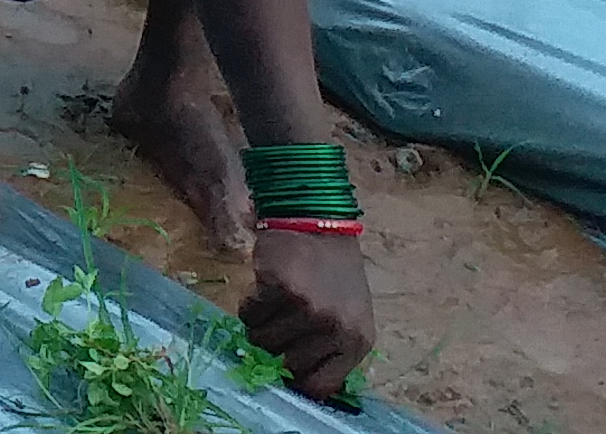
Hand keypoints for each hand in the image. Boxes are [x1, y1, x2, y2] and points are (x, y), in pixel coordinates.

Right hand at [239, 223, 373, 405]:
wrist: (318, 218)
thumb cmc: (334, 270)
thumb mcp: (348, 315)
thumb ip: (330, 348)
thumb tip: (297, 380)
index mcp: (356, 342)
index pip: (318, 387)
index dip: (296, 379)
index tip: (284, 364)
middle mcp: (335, 330)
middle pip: (287, 365)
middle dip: (277, 347)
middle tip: (280, 322)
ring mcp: (308, 309)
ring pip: (262, 341)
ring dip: (260, 323)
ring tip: (273, 300)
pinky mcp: (280, 288)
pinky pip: (249, 314)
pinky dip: (250, 302)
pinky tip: (264, 285)